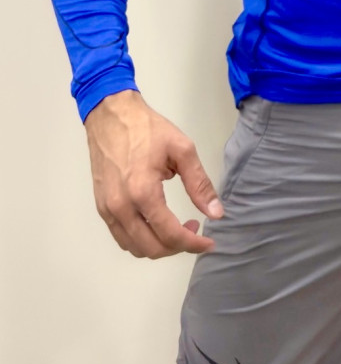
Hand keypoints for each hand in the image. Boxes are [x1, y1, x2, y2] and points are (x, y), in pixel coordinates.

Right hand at [84, 89, 223, 258]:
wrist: (111, 116)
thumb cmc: (148, 129)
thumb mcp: (182, 150)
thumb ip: (199, 184)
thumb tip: (216, 213)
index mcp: (143, 193)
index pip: (170, 234)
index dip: (193, 244)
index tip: (209, 243)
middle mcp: (121, 207)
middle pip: (151, 248)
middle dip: (178, 246)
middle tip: (195, 228)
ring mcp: (108, 209)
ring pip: (134, 247)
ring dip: (159, 246)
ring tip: (178, 226)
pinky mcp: (101, 207)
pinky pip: (121, 236)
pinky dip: (141, 240)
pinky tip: (157, 224)